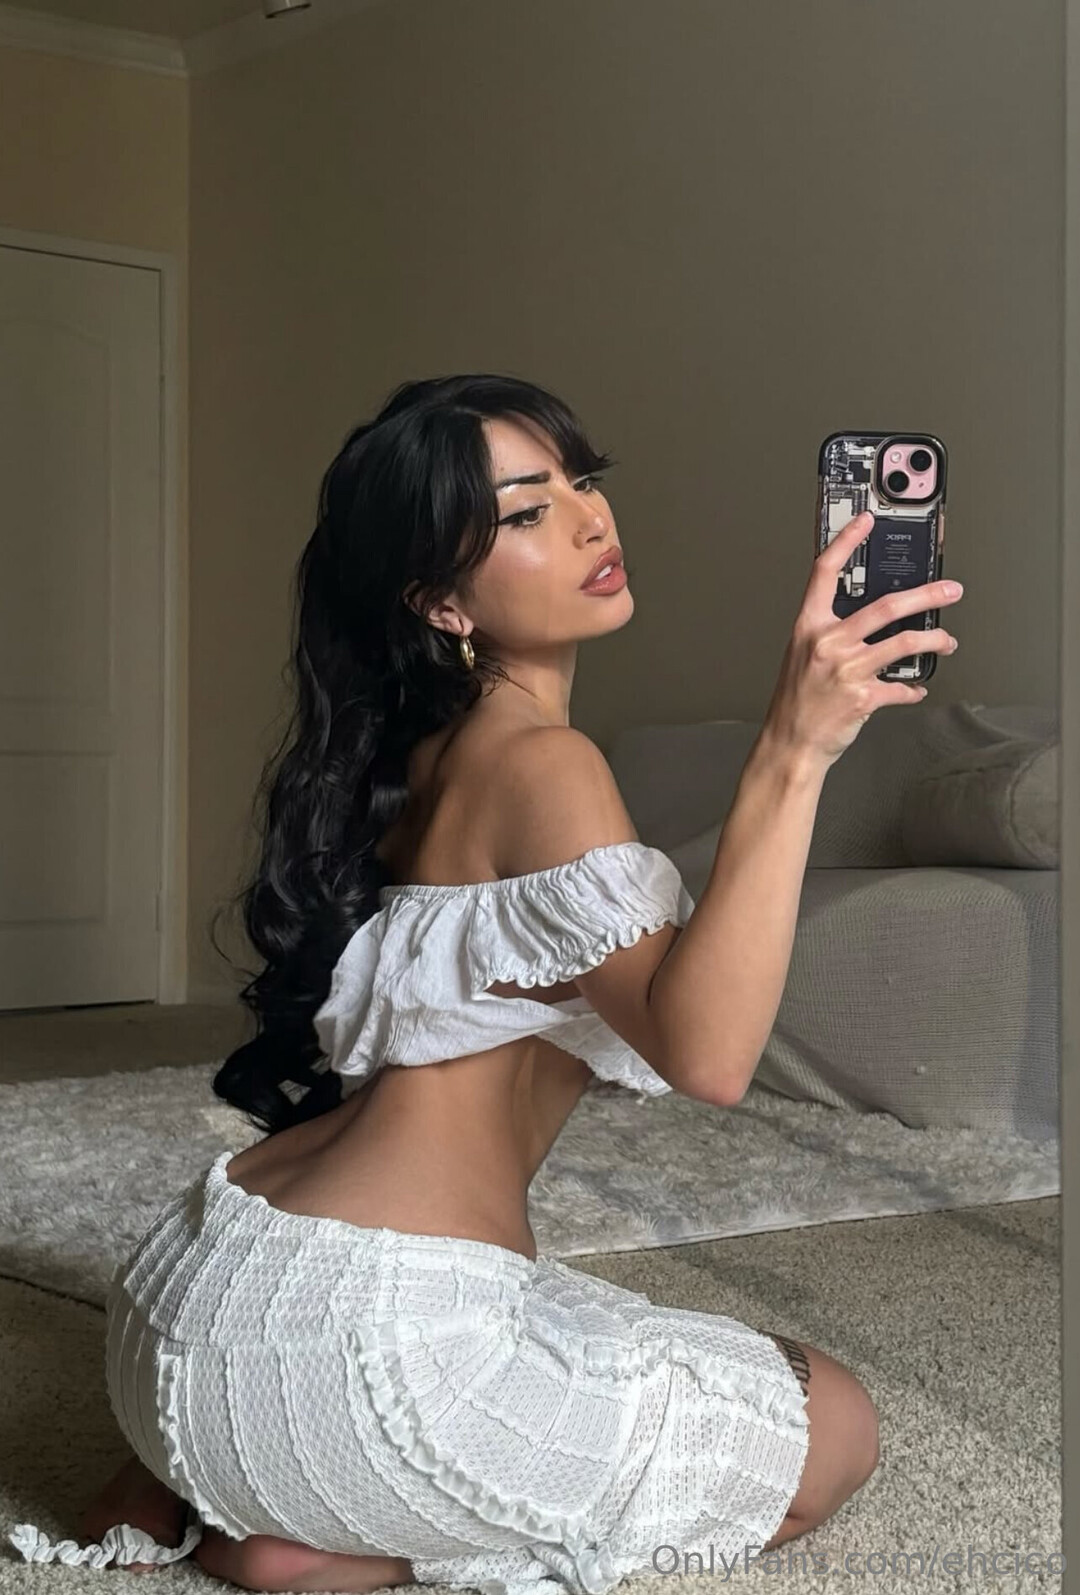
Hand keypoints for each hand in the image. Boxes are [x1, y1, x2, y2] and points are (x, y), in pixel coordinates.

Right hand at [760, 511, 962, 769]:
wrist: (790, 742)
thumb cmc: (796, 701)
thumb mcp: (801, 655)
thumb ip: (830, 633)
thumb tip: (869, 620)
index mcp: (809, 626)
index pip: (825, 572)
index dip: (845, 542)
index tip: (865, 522)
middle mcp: (828, 643)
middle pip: (885, 607)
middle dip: (927, 596)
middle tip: (949, 591)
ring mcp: (846, 670)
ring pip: (903, 643)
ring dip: (934, 641)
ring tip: (947, 641)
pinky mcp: (863, 697)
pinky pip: (900, 687)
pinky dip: (912, 688)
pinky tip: (916, 688)